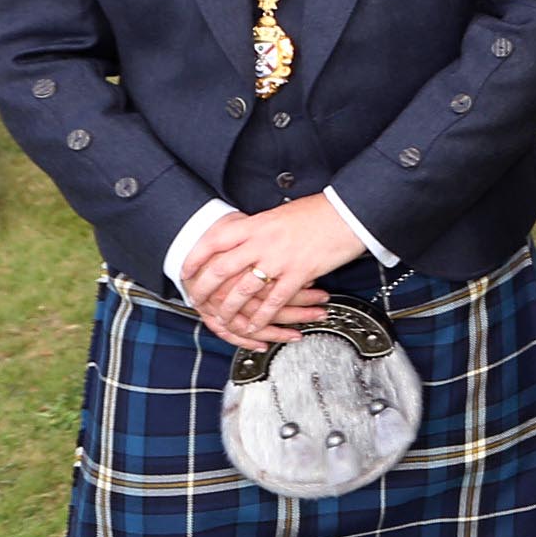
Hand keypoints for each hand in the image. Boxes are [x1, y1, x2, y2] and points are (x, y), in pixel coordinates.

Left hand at [184, 194, 364, 350]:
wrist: (349, 212)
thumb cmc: (319, 211)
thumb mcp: (280, 214)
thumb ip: (260, 229)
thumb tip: (244, 237)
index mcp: (257, 224)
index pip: (215, 240)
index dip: (196, 257)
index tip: (186, 269)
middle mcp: (263, 241)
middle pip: (222, 268)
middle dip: (205, 288)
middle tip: (197, 299)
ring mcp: (280, 259)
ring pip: (244, 289)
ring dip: (230, 307)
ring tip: (224, 318)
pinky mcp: (299, 273)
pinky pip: (274, 300)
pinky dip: (262, 316)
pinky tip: (256, 325)